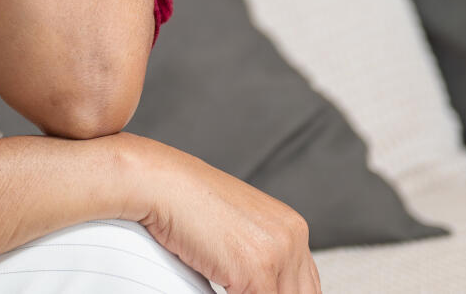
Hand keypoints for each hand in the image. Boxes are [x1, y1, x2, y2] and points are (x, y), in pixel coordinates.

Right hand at [120, 135, 322, 293]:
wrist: (160, 182)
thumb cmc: (185, 201)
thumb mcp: (235, 230)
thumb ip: (257, 257)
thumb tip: (261, 285)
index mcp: (292, 227)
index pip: (305, 285)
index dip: (283, 293)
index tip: (265, 291)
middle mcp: (293, 237)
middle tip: (243, 290)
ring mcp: (277, 253)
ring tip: (227, 288)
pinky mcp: (256, 269)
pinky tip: (214, 289)